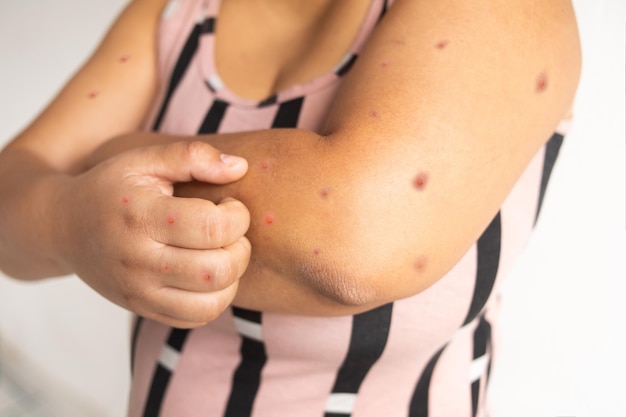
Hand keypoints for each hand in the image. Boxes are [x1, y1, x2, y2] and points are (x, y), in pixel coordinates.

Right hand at [57, 141, 250, 327]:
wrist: (62, 227)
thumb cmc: (111, 189)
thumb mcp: (144, 159)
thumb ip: (193, 156)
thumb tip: (240, 167)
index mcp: (141, 216)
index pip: (212, 227)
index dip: (237, 215)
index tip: (229, 205)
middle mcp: (138, 260)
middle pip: (218, 270)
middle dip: (241, 248)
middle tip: (231, 231)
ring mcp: (139, 292)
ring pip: (212, 303)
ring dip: (232, 277)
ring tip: (223, 253)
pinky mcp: (143, 310)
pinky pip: (195, 319)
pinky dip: (216, 299)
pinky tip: (209, 275)